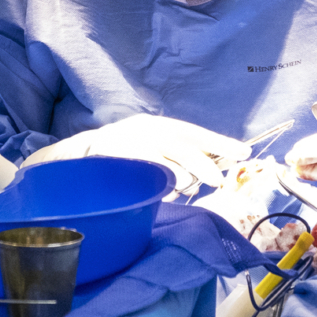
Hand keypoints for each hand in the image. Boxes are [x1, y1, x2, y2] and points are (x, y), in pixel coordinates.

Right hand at [22, 114, 249, 193]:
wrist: (72, 161)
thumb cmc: (118, 160)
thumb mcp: (148, 152)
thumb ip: (176, 160)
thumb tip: (214, 171)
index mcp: (154, 126)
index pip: (193, 132)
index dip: (218, 142)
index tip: (244, 152)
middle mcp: (143, 129)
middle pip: (182, 145)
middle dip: (203, 163)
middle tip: (219, 180)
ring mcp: (127, 142)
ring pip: (165, 160)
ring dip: (179, 178)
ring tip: (181, 188)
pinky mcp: (114, 158)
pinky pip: (144, 172)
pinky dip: (158, 182)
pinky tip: (164, 190)